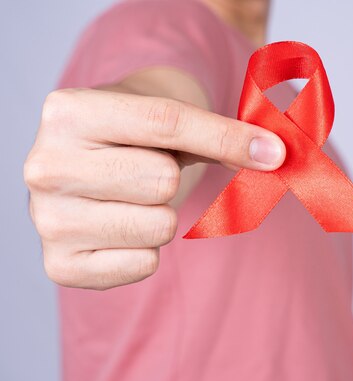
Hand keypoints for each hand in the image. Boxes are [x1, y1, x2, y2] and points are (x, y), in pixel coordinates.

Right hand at [24, 88, 285, 289]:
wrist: (91, 163)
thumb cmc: (136, 137)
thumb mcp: (172, 117)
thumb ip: (221, 133)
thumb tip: (276, 157)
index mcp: (68, 112)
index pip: (166, 123)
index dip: (228, 138)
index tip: (275, 153)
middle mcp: (44, 165)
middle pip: (162, 181)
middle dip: (171, 177)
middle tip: (146, 170)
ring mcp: (46, 219)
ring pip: (158, 226)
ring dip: (161, 214)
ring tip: (131, 198)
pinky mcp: (60, 265)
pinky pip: (145, 264)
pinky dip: (147, 249)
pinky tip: (121, 227)